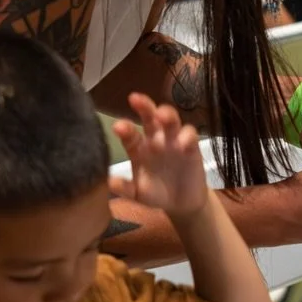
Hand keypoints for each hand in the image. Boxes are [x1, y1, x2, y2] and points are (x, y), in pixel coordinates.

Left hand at [110, 93, 207, 218]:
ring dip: (167, 115)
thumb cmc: (155, 194)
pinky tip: (184, 144)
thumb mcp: (137, 194)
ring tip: (162, 115)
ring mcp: (174, 141)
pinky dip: (188, 136)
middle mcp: (155, 139)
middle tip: (135, 98)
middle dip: (144, 106)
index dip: (124, 129)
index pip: (129, 134)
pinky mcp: (192, 147)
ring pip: (171, 121)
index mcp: (138, 148)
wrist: (181, 202)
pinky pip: (190, 135)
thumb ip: (124, 188)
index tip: (118, 126)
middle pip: (149, 117)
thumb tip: (109, 183)